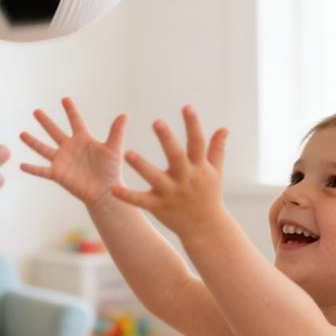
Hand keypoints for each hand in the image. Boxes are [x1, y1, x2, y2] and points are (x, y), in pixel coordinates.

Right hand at [19, 97, 126, 207]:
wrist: (105, 192)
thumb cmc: (111, 171)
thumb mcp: (113, 149)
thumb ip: (116, 132)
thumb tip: (125, 114)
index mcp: (83, 139)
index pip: (75, 121)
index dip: (70, 110)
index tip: (65, 99)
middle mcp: (70, 148)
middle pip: (55, 131)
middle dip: (45, 121)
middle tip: (36, 111)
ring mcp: (62, 160)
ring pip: (43, 148)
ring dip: (32, 141)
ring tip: (21, 133)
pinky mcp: (57, 174)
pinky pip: (41, 170)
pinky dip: (32, 168)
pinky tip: (21, 165)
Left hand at [112, 106, 227, 239]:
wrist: (206, 228)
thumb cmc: (208, 196)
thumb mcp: (215, 173)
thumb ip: (216, 150)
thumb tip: (224, 128)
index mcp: (198, 168)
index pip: (197, 143)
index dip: (193, 125)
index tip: (186, 107)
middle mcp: (185, 179)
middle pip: (176, 157)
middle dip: (167, 140)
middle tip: (157, 122)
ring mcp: (171, 193)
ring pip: (155, 178)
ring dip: (142, 166)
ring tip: (127, 152)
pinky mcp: (158, 207)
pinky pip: (140, 201)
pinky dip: (126, 195)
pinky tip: (112, 188)